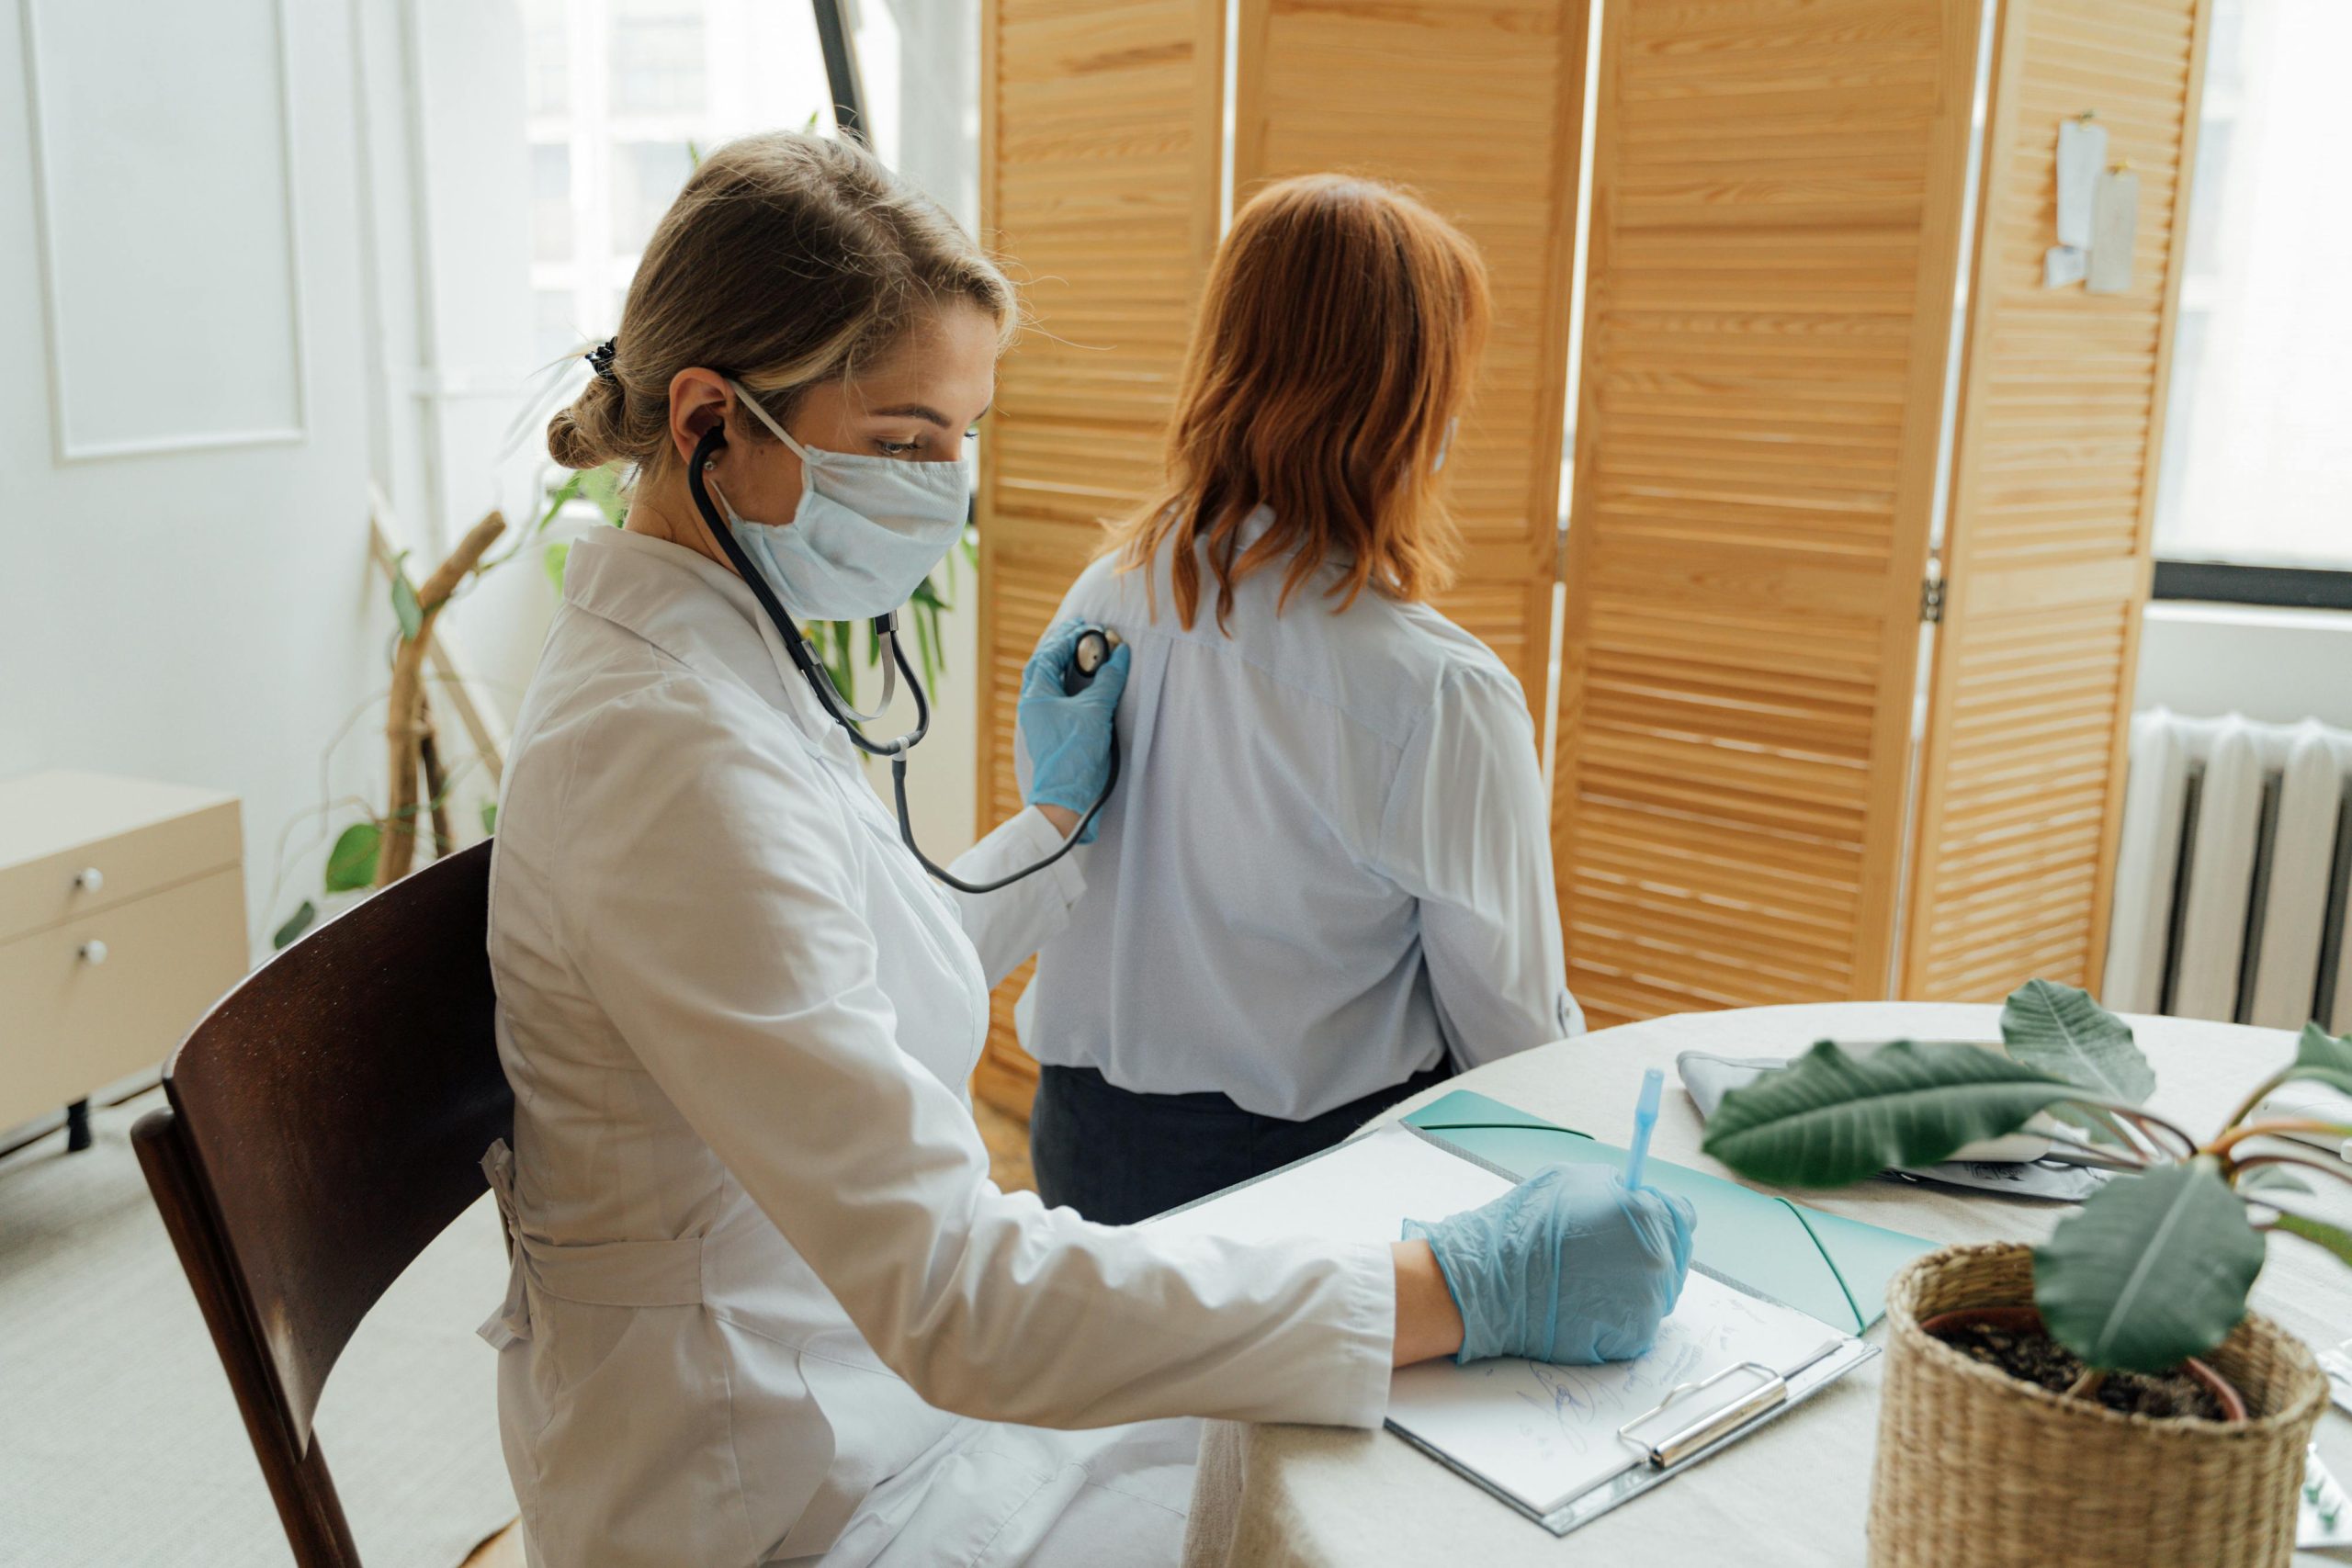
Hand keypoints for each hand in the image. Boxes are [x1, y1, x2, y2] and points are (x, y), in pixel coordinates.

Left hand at [1018, 620, 1129, 842]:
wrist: (1068, 798)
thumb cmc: (1075, 755)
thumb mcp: (1096, 712)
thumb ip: (1108, 680)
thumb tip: (1120, 653)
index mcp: (1036, 696)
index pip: (1049, 655)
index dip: (1068, 638)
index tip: (1088, 627)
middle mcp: (1034, 705)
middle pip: (1045, 665)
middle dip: (1064, 647)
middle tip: (1086, 634)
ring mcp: (1042, 719)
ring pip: (1051, 682)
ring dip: (1067, 664)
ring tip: (1088, 653)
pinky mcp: (1052, 731)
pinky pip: (1059, 697)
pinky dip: (1071, 683)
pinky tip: (1087, 682)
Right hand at [1403, 1164, 1695, 1364]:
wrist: (1490, 1283)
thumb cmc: (1524, 1228)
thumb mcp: (1571, 1179)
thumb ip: (1616, 1184)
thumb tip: (1635, 1190)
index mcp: (1646, 1215)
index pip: (1681, 1214)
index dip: (1661, 1215)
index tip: (1643, 1221)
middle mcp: (1657, 1259)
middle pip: (1676, 1253)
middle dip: (1651, 1249)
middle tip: (1609, 1252)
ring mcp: (1647, 1302)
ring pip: (1660, 1290)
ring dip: (1637, 1283)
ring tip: (1592, 1277)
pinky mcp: (1634, 1336)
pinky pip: (1640, 1321)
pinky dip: (1621, 1314)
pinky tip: (1589, 1302)